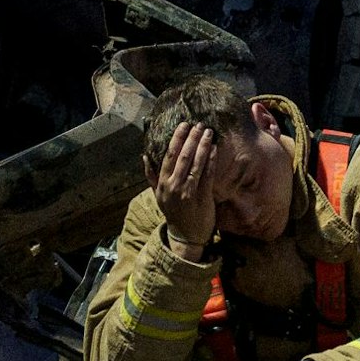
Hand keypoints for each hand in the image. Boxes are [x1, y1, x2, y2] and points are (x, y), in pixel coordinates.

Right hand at [146, 121, 217, 260]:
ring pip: (195, 163)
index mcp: (162, 183)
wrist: (185, 236)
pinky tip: (214, 148)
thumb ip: (152, 176)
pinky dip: (210, 160)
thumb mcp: (158, 195)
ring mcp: (188, 191)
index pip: (169, 156)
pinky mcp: (202, 197)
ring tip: (208, 132)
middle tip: (198, 124)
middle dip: (191, 138)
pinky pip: (207, 174)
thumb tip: (144, 157)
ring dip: (202, 145)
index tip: (183, 125)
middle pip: (183, 156)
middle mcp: (173, 185)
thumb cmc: (173, 213)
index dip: (176, 139)